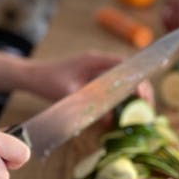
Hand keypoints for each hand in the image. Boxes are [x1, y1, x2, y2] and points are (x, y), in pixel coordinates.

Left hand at [22, 52, 153, 103]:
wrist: (31, 76)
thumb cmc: (47, 81)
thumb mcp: (68, 95)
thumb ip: (89, 105)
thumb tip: (111, 119)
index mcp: (94, 60)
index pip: (124, 65)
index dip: (138, 79)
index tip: (144, 96)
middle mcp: (98, 62)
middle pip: (127, 73)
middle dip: (139, 89)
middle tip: (147, 109)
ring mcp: (95, 70)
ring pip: (120, 81)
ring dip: (130, 95)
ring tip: (139, 113)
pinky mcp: (91, 79)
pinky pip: (111, 88)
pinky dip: (118, 99)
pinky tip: (121, 114)